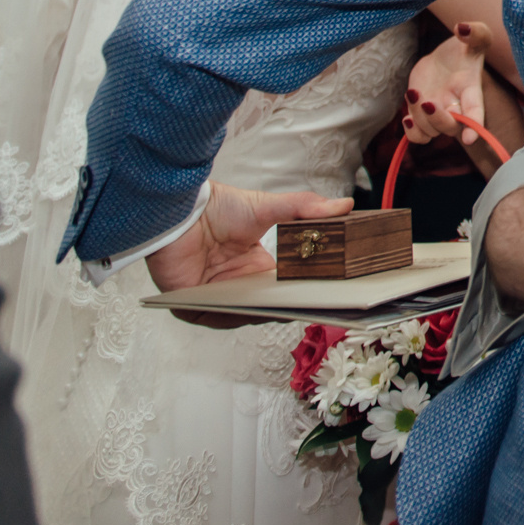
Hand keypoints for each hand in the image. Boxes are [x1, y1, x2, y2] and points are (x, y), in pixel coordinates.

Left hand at [148, 182, 354, 327]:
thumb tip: (343, 205)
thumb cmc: (218, 206)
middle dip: (280, 309)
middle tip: (302, 308)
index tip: (320, 297)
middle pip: (263, 307)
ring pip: (239, 316)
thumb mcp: (269, 206)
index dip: (299, 295)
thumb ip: (304, 208)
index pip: (282, 290)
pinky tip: (241, 311)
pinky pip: (211, 319)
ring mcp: (215, 295)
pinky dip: (225, 318)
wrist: (180, 209)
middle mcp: (237, 284)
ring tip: (275, 310)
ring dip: (255, 314)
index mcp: (257, 267)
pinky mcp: (192, 302)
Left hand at [404, 22, 490, 148]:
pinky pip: (418, 136)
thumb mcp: (476, 36)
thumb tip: (463, 28)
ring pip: (430, 131)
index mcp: (471, 90)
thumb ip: (475, 32)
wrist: (446, 60)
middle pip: (451, 127)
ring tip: (415, 93)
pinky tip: (407, 118)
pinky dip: (412, 132)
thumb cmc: (465, 48)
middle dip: (439, 119)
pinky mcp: (422, 115)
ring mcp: (439, 114)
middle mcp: (457, 107)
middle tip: (428, 101)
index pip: (476, 112)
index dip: (474, 126)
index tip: (470, 137)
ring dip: (420, 118)